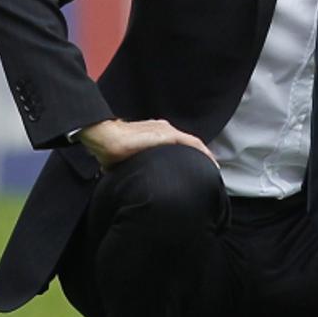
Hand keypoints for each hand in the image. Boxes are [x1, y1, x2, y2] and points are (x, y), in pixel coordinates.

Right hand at [77, 118, 214, 168]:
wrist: (104, 137)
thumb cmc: (111, 149)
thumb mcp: (129, 160)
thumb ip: (137, 167)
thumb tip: (134, 186)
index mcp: (155, 135)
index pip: (178, 146)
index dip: (189, 157)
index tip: (196, 169)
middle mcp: (163, 130)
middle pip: (188, 144)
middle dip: (200, 157)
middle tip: (209, 171)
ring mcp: (165, 131)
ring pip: (192, 143)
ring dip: (203, 156)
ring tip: (213, 168)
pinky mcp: (166, 135)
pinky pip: (191, 143)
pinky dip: (202, 152)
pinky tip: (209, 161)